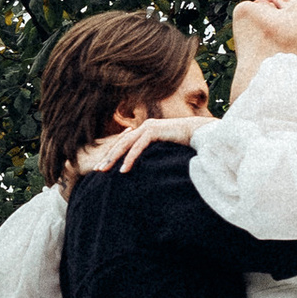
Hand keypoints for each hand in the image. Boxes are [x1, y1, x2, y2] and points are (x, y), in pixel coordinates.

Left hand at [75, 117, 198, 177]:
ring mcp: (148, 127)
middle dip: (107, 157)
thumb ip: (154, 154)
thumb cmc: (185, 143)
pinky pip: (138, 147)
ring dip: (113, 159)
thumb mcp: (165, 150)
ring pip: (125, 145)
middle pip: (120, 143)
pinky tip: (124, 170)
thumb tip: (149, 168)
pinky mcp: (154, 131)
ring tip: (104, 171)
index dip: (112, 155)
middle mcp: (143, 127)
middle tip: (97, 170)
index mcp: (144, 131)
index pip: (123, 143)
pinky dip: (130, 159)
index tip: (102, 167)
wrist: (199, 133)